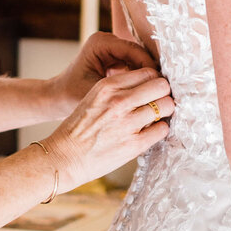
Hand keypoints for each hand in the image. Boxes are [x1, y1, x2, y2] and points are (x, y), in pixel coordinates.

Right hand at [41, 66, 174, 190]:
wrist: (63, 157)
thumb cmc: (78, 129)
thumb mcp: (94, 98)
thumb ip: (118, 90)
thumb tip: (148, 87)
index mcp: (107, 86)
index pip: (147, 72)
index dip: (154, 80)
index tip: (153, 89)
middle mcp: (119, 101)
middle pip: (161, 86)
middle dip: (164, 92)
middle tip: (160, 101)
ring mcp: (128, 123)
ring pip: (166, 106)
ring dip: (165, 111)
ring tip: (158, 116)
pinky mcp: (134, 144)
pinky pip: (162, 129)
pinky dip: (160, 129)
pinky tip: (152, 131)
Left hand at [53, 32, 157, 111]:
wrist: (57, 98)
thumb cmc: (71, 96)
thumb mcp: (99, 92)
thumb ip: (124, 87)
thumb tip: (151, 90)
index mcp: (100, 43)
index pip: (134, 50)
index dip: (150, 67)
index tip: (161, 84)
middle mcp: (107, 40)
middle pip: (139, 53)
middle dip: (150, 71)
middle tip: (164, 89)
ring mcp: (111, 48)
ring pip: (138, 59)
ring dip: (147, 75)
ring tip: (158, 92)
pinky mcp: (114, 57)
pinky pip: (133, 65)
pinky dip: (140, 78)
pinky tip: (147, 92)